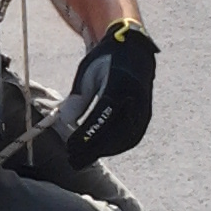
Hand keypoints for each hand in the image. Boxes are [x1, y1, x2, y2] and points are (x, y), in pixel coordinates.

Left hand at [59, 19, 158, 168]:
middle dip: (92, 149)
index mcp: (120, 84)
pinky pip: (132, 137)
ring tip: (84, 158)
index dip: (86, 134)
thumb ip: (78, 99)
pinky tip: (100, 151)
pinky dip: (115, 147)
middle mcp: (136, 98)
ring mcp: (144, 108)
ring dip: (103, 151)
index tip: (70, 146)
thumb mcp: (87, 74)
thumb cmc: (105, 60)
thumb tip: (64, 123)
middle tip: (73, 159)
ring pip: (124, 139)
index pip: (102, 116)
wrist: (133, 51)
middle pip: (114, 132)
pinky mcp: (146, 115)